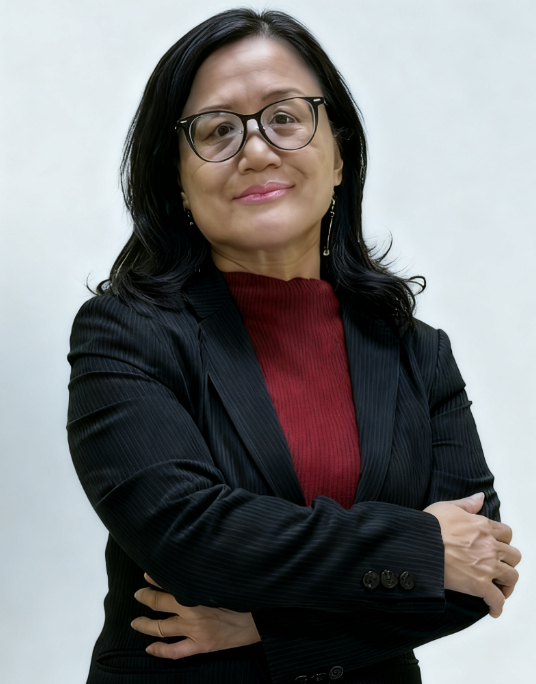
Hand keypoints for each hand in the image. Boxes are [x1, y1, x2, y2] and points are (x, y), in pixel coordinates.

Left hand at [131, 574, 260, 658]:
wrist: (259, 618)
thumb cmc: (242, 596)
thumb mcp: (220, 580)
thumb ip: (201, 576)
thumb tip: (187, 567)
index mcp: (196, 590)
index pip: (168, 581)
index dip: (154, 577)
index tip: (146, 573)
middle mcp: (191, 610)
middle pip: (159, 603)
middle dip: (146, 597)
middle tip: (138, 594)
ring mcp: (194, 630)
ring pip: (161, 627)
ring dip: (145, 624)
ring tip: (136, 622)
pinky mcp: (200, 646)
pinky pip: (174, 651)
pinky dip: (159, 650)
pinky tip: (150, 648)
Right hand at [424, 493, 520, 617]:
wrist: (421, 545)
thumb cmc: (430, 526)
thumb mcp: (447, 507)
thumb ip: (467, 503)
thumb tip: (480, 497)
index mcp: (483, 526)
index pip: (506, 534)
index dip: (503, 541)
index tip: (498, 547)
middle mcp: (490, 545)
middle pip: (513, 556)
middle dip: (508, 562)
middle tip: (500, 568)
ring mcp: (487, 566)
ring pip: (511, 577)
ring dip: (507, 584)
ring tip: (500, 589)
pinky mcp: (480, 584)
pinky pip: (497, 599)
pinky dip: (498, 606)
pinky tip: (493, 610)